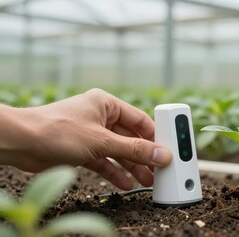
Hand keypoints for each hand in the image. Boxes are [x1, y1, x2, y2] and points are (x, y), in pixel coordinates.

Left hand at [0, 89, 171, 189]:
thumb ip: (134, 150)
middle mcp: (100, 117)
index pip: (139, 119)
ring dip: (131, 166)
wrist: (20, 143)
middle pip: (130, 138)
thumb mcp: (102, 141)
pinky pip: (104, 161)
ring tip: (146, 181)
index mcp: (107, 104)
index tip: (168, 150)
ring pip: (118, 151)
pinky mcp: (82, 150)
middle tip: (158, 169)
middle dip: (143, 155)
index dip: (155, 135)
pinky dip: (114, 172)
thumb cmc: (56, 131)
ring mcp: (91, 134)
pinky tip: (125, 184)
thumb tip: (161, 155)